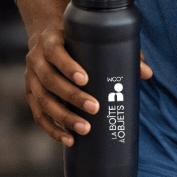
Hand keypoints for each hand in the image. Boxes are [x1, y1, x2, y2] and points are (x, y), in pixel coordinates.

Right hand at [23, 24, 153, 146]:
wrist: (45, 36)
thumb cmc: (74, 39)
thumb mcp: (90, 37)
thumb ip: (118, 51)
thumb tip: (146, 73)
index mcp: (50, 40)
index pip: (55, 52)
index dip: (68, 67)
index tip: (86, 79)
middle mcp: (35, 59)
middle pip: (49, 79)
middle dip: (71, 96)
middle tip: (95, 108)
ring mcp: (30, 78)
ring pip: (43, 100)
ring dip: (63, 117)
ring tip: (85, 129)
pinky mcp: (31, 94)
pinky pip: (38, 115)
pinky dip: (52, 129)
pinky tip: (68, 139)